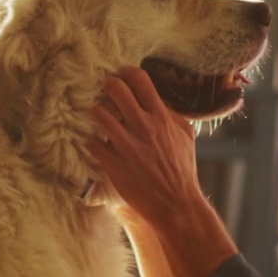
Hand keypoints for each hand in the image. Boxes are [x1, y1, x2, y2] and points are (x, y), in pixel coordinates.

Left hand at [86, 66, 203, 229]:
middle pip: (115, 89)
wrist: (176, 204)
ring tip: (99, 118)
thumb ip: (171, 115)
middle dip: (107, 86)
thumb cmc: (182, 170)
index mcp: (161, 118)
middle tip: (104, 92)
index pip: (140, 80)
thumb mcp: (185, 136)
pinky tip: (96, 144)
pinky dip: (91, 141)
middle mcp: (143, 127)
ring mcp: (127, 145)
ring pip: (99, 113)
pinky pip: (92, 142)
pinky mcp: (113, 164)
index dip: (126, 72)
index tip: (121, 75)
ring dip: (96, 113)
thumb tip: (159, 101)